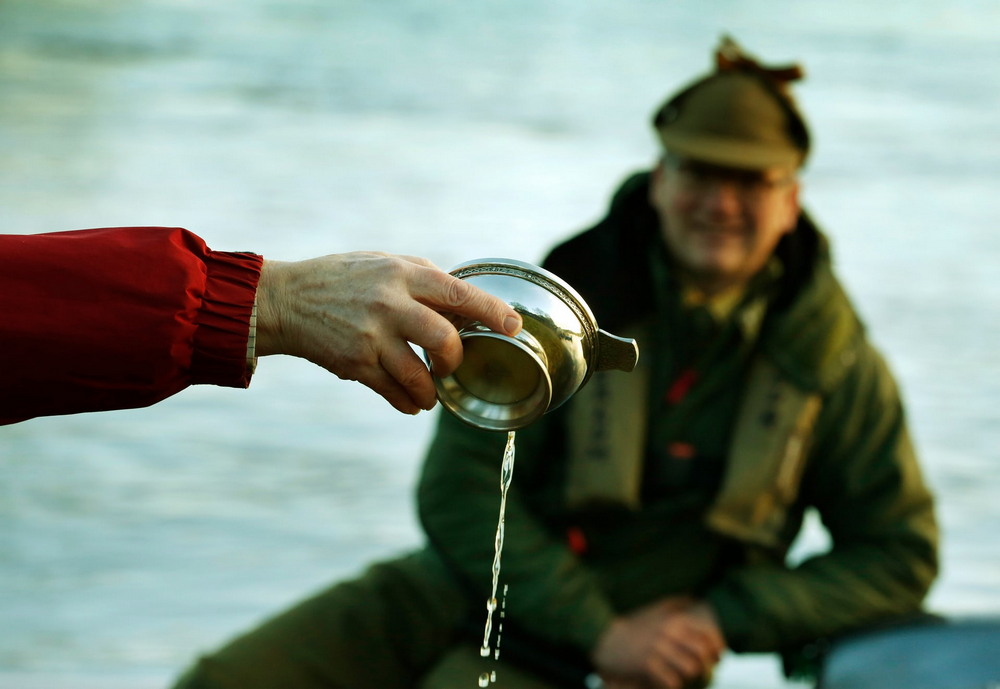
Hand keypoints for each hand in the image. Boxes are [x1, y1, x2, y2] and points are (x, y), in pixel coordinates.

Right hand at [254, 252, 520, 413]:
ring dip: (433, 392)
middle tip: (452, 365)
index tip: (513, 326)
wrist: (286, 300)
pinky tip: (412, 402)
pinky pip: (393, 392)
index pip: (457, 293)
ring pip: (419, 376)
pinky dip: (408, 402)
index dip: (491, 312)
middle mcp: (388, 304)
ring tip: (432, 393)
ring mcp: (370, 336)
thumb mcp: (385, 263)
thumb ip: (424, 280)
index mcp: (402, 274)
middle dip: (455, 359)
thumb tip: (466, 303)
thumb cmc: (343, 279)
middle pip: (443, 339)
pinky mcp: (354, 364)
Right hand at [591, 597, 725, 688]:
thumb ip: (675, 603)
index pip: (707, 635)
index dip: (718, 648)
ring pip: (690, 669)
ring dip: (691, 675)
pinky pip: (672, 682)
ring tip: (686, 675)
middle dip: (708, 664)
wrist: (606, 638)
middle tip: (705, 670)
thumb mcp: (654, 608)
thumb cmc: (634, 625)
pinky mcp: (647, 666)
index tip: (718, 656)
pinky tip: (670, 682)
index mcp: (673, 620)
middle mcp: (668, 633)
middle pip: (702, 654)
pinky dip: (674, 685)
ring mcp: (658, 650)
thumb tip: (693, 597)